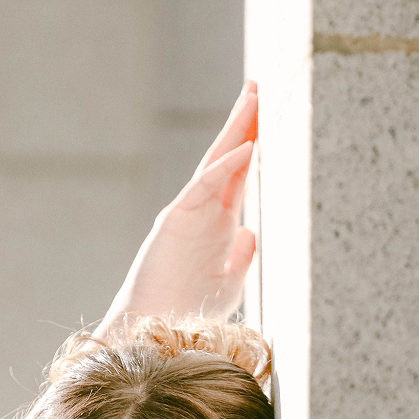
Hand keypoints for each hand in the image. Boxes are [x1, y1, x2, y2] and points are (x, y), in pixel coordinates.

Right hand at [100, 82, 257, 330]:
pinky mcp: (175, 221)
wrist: (157, 330)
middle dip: (241, 124)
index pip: (236, 176)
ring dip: (234, 132)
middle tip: (254, 88)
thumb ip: (241, 256)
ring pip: (214, 163)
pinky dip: (224, 167)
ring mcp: (187, 214)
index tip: (261, 120)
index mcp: (216, 225)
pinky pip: (204, 188)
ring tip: (251, 100)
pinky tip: (244, 148)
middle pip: (225, 158)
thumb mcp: (228, 281)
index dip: (249, 147)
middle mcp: (202, 213)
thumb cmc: (190, 312)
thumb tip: (251, 231)